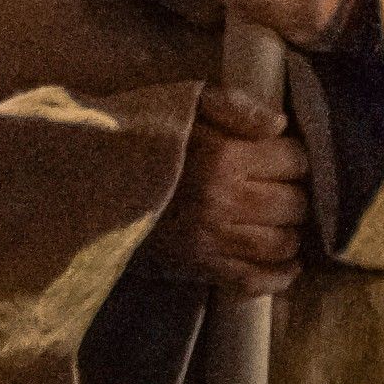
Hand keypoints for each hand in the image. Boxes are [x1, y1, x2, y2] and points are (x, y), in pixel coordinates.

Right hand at [145, 86, 307, 296]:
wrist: (90, 176)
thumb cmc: (140, 132)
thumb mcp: (183, 102)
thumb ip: (233, 105)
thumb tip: (279, 124)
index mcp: (223, 156)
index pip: (291, 160)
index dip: (292, 154)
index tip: (281, 154)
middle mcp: (224, 201)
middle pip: (293, 204)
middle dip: (293, 191)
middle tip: (279, 184)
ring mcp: (213, 240)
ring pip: (281, 244)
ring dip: (288, 230)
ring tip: (278, 217)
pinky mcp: (200, 267)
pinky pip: (255, 281)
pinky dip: (279, 276)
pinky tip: (286, 263)